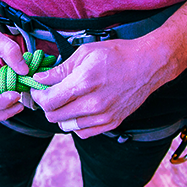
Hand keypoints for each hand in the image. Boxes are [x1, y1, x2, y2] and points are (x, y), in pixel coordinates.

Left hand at [30, 33, 176, 138]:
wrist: (148, 65)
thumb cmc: (117, 55)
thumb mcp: (85, 53)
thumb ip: (60, 70)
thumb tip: (40, 79)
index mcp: (84, 82)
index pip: (49, 101)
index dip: (38, 96)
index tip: (37, 90)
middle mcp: (93, 103)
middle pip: (54, 116)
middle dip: (47, 106)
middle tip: (49, 94)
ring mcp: (103, 116)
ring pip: (67, 126)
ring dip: (61, 115)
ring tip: (66, 101)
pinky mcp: (111, 123)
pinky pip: (83, 133)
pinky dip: (76, 124)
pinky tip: (79, 109)